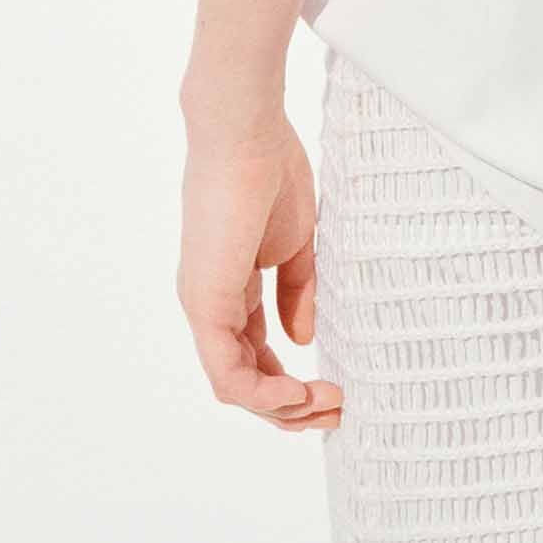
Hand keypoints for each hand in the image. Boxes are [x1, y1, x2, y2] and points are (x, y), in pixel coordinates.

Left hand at [178, 114, 341, 431]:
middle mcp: (211, 304)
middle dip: (293, 406)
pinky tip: (297, 396)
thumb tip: (300, 338)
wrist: (245, 131)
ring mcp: (204, 306)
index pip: (256, 355)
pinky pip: (228, 373)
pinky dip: (263, 395)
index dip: (294, 380)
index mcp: (231, 288)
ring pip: (236, 386)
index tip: (337, 387)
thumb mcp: (294, 240)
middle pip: (246, 380)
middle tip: (338, 411)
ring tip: (325, 406)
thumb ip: (297, 290)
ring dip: (282, 408)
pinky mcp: (205, 304)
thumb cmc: (269, 168)